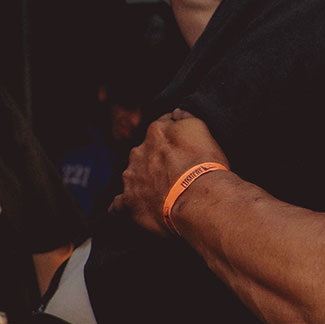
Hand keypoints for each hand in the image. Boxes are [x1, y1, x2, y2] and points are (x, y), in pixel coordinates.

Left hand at [111, 109, 229, 235]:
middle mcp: (139, 152)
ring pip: (131, 176)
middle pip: (143, 154)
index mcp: (156, 133)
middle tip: (172, 175)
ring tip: (161, 195)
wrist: (200, 199)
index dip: (169, 142)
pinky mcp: (128, 203)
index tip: (178, 152)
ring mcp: (131, 178)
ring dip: (142, 183)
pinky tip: (135, 210)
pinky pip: (118, 206)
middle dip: (153, 162)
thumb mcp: (201, 129)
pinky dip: (125, 207)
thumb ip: (186, 117)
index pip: (158, 130)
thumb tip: (176, 112)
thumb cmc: (206, 165)